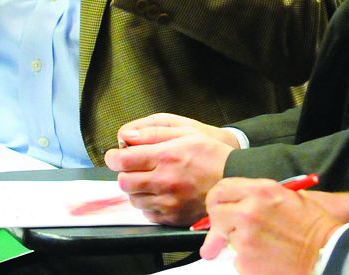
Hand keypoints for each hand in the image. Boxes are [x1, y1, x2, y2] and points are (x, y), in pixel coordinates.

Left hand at [103, 113, 239, 224]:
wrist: (234, 178)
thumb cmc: (211, 153)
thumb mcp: (186, 131)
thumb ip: (153, 133)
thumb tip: (126, 136)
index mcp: (166, 157)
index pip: (123, 160)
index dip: (114, 157)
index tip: (116, 155)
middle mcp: (165, 182)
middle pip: (124, 182)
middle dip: (125, 173)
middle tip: (136, 167)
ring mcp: (169, 203)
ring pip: (134, 199)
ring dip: (137, 189)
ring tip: (153, 179)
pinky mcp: (173, 217)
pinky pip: (147, 213)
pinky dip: (149, 203)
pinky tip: (162, 193)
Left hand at [199, 180, 348, 274]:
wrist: (326, 252)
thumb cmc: (312, 224)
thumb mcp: (287, 196)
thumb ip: (258, 196)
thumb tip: (236, 204)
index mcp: (260, 191)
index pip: (221, 189)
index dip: (217, 199)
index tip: (217, 207)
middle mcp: (248, 212)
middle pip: (216, 212)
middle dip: (219, 222)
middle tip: (224, 231)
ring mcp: (244, 238)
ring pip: (227, 237)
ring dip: (238, 241)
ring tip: (263, 244)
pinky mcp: (245, 262)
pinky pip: (237, 259)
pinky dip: (247, 260)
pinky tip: (266, 257)